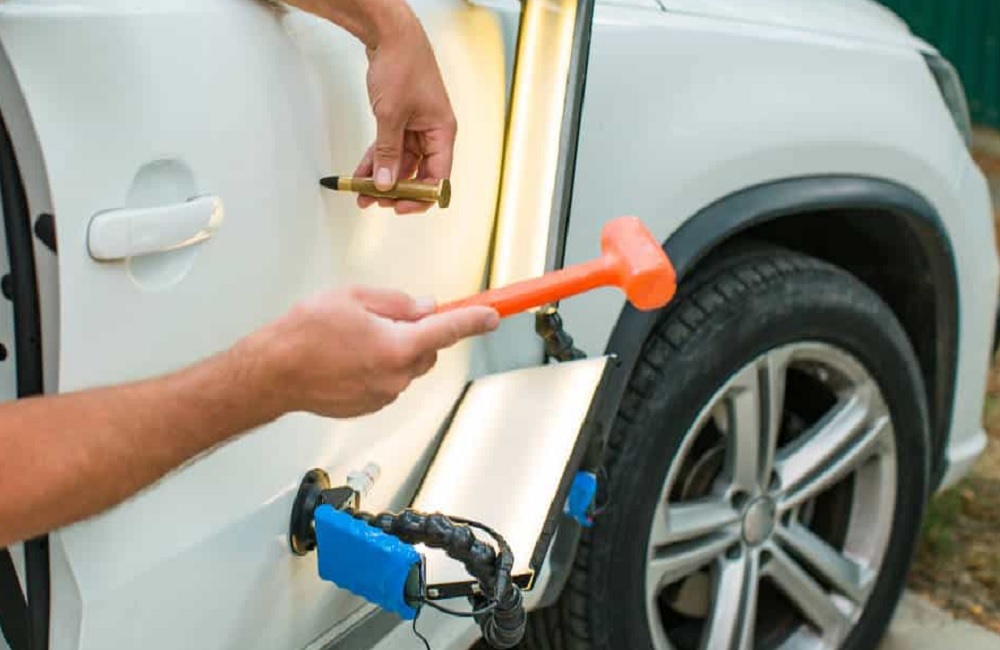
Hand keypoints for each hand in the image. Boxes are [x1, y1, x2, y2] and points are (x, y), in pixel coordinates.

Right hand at [238, 286, 497, 417]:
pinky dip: (378, 368)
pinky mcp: (369, 406)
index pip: (448, 330)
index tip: (492, 315)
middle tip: (384, 319)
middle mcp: (395, 376)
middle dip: (417, 334)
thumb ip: (397, 302)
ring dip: (394, 351)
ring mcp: (382, 396)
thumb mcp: (353, 297)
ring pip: (406, 368)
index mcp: (397, 346)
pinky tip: (347, 358)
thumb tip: (424, 308)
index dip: (474, 320)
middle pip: (427, 351)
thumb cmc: (304, 333)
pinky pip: (387, 382)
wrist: (271, 374)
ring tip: (354, 339)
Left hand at [353, 4, 456, 213]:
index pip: (438, 177)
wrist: (391, 34)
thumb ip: (387, 153)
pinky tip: (359, 175)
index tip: (398, 207)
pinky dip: (375, 161)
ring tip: (361, 195)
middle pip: (418, 173)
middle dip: (396, 190)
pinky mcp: (401, 121)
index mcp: (442, 133)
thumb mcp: (391, 115)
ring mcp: (417, 127)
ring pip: (400, 163)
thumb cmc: (402, 66)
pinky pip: (389, 148)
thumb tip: (385, 184)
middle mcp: (433, 133)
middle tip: (374, 201)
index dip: (420, 196)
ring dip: (382, 179)